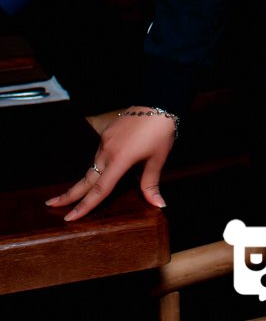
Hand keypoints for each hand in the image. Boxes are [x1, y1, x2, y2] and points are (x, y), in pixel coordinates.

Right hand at [44, 106, 176, 220]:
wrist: (158, 103)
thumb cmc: (160, 132)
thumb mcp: (158, 159)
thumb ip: (151, 184)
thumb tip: (159, 205)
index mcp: (119, 161)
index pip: (99, 189)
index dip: (85, 206)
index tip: (69, 218)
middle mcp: (107, 151)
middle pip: (86, 179)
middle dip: (69, 194)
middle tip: (50, 204)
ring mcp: (105, 140)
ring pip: (92, 165)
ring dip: (86, 180)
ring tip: (75, 193)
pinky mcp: (107, 132)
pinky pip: (99, 153)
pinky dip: (97, 165)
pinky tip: (101, 168)